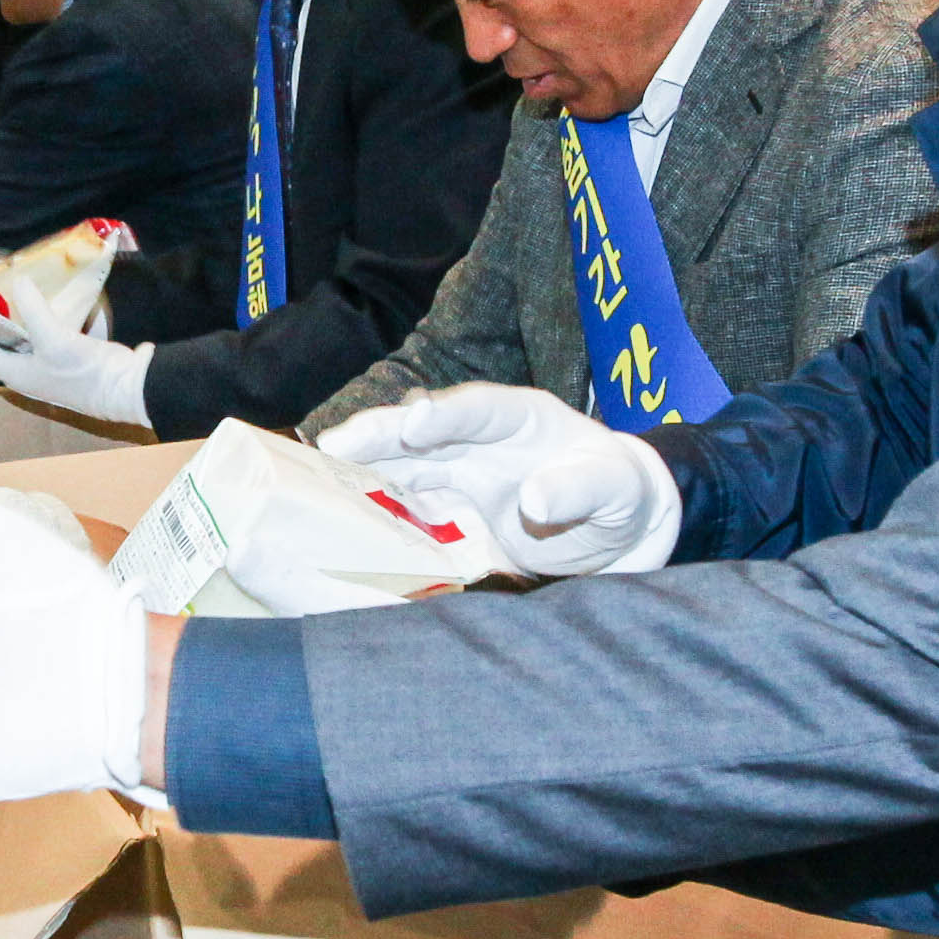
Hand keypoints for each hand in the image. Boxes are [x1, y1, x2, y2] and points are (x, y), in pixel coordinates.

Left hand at [0, 302, 151, 425]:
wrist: (130, 389)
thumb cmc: (84, 373)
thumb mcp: (55, 338)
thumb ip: (33, 309)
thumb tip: (19, 281)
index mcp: (16, 374)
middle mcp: (30, 372)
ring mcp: (52, 366)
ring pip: (25, 339)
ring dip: (19, 317)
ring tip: (14, 290)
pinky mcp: (72, 358)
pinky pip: (52, 334)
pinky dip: (48, 318)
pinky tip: (53, 299)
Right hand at [321, 382, 679, 576]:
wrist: (615, 530)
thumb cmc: (619, 494)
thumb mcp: (615, 490)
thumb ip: (579, 488)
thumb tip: (534, 499)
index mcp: (521, 417)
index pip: (478, 408)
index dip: (444, 415)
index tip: (415, 424)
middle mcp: (480, 439)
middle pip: (423, 432)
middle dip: (380, 435)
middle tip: (336, 445)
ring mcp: (460, 473)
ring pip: (404, 466)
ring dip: (365, 472)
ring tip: (319, 478)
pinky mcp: (451, 512)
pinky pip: (407, 509)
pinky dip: (378, 513)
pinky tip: (343, 521)